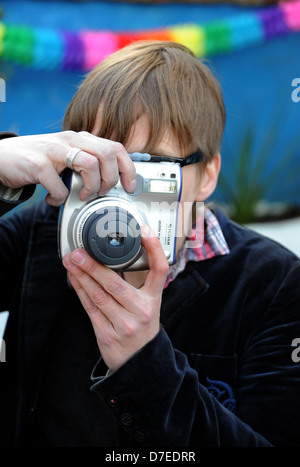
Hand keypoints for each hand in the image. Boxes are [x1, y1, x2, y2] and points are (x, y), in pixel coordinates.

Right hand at [0, 131, 135, 205]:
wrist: (3, 157)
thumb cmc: (38, 160)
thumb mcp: (67, 158)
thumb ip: (87, 164)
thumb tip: (111, 183)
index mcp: (81, 139)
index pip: (115, 147)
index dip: (128, 168)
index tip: (130, 186)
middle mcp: (70, 140)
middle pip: (108, 154)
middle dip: (111, 179)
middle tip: (102, 192)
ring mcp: (54, 150)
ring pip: (90, 165)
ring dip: (91, 187)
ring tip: (81, 196)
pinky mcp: (39, 164)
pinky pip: (61, 186)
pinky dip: (60, 198)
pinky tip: (53, 198)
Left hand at [62, 225, 168, 371]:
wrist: (140, 362)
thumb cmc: (142, 326)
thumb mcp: (149, 305)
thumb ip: (137, 284)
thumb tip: (112, 258)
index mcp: (153, 300)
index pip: (159, 270)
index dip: (154, 249)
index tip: (143, 231)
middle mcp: (140, 311)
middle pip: (116, 284)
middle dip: (93, 266)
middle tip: (79, 252)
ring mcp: (124, 324)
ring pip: (98, 296)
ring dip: (81, 276)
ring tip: (71, 262)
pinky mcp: (107, 334)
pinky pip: (90, 308)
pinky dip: (80, 291)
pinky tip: (74, 279)